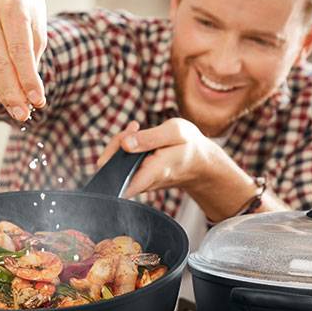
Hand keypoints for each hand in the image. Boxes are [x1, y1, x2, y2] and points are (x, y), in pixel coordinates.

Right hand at [0, 0, 47, 119]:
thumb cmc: (24, 11)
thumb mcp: (35, 26)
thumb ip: (33, 56)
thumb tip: (30, 94)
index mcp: (12, 4)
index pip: (19, 48)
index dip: (27, 77)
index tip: (37, 100)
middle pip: (0, 61)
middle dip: (14, 91)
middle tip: (24, 114)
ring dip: (4, 92)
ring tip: (17, 111)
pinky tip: (6, 96)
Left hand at [97, 118, 222, 198]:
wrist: (201, 164)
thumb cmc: (190, 147)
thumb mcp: (175, 132)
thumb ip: (150, 138)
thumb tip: (125, 144)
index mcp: (151, 173)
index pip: (116, 178)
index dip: (110, 156)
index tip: (126, 136)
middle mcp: (142, 182)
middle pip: (111, 168)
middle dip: (117, 142)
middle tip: (134, 128)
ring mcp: (138, 181)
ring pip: (115, 164)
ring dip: (122, 142)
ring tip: (137, 128)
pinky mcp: (138, 176)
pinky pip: (123, 162)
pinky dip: (127, 146)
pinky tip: (138, 135)